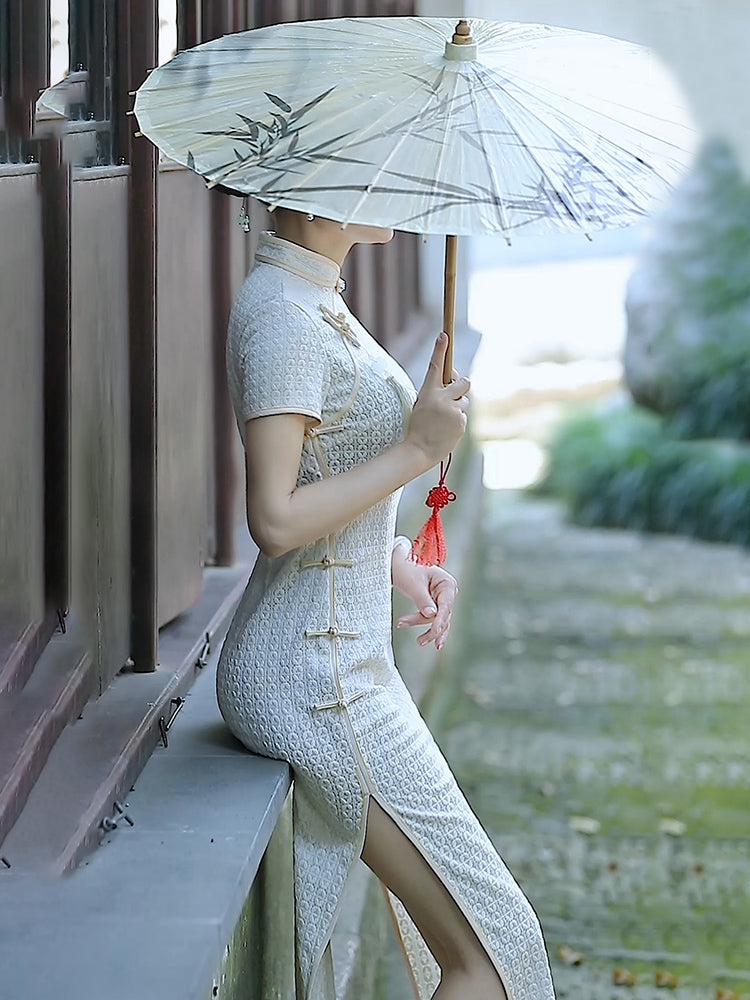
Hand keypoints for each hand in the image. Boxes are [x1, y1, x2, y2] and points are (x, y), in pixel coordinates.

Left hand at [391, 545, 459, 650]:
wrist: (397, 564)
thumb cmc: (406, 568)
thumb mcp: (413, 584)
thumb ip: (423, 600)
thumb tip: (432, 615)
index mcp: (447, 583)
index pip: (446, 605)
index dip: (440, 619)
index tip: (435, 631)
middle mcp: (447, 592)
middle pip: (443, 615)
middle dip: (430, 627)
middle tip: (420, 641)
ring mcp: (442, 599)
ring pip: (438, 620)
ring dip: (426, 629)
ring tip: (416, 639)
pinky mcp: (434, 605)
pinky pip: (432, 619)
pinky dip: (423, 626)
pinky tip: (421, 639)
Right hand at [405, 332, 469, 466]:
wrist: (419, 449)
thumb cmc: (419, 426)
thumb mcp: (422, 404)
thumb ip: (437, 392)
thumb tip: (455, 382)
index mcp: (428, 392)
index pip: (436, 366)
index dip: (440, 350)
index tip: (444, 334)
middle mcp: (442, 398)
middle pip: (464, 382)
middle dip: (461, 386)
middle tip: (453, 394)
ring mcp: (453, 411)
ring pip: (464, 401)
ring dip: (457, 407)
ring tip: (444, 420)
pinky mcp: (461, 422)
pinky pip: (463, 416)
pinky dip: (456, 421)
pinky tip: (446, 430)